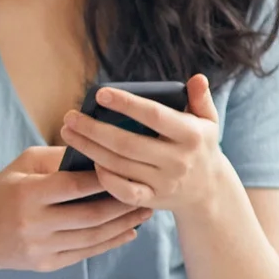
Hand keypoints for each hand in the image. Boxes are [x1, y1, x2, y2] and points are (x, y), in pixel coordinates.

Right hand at [0, 146, 153, 277]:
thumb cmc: (0, 193)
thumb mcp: (20, 166)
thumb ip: (57, 157)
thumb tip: (96, 151)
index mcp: (27, 194)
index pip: (74, 186)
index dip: (103, 178)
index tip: (126, 168)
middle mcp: (34, 223)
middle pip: (90, 215)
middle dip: (123, 204)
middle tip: (145, 192)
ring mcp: (41, 247)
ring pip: (93, 237)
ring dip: (123, 225)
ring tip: (144, 212)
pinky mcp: (46, 264)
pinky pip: (85, 254)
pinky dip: (110, 243)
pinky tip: (128, 232)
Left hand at [58, 76, 233, 214]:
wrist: (208, 191)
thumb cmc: (200, 147)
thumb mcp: (208, 122)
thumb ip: (200, 99)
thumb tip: (197, 78)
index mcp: (191, 135)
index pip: (154, 115)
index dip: (126, 104)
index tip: (100, 93)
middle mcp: (178, 160)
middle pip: (127, 143)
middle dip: (93, 129)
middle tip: (70, 117)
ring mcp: (165, 182)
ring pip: (119, 165)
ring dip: (90, 149)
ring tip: (69, 133)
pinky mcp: (153, 200)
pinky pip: (123, 192)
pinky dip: (105, 179)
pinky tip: (89, 163)